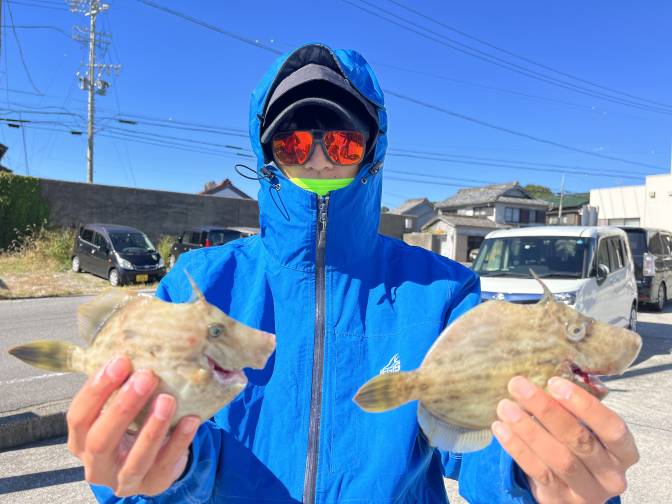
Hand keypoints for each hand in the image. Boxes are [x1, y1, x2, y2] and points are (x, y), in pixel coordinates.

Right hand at [66, 356, 200, 496]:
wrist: (155, 459)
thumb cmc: (132, 424)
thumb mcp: (119, 407)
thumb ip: (119, 384)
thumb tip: (135, 337)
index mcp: (81, 440)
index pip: (78, 416)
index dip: (97, 389)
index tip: (120, 360)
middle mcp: (96, 465)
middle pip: (101, 439)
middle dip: (123, 407)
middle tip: (146, 376)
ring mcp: (123, 480)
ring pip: (134, 459)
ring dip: (152, 428)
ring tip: (168, 399)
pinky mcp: (152, 485)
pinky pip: (166, 464)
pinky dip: (179, 441)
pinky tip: (192, 419)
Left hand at [491, 376, 638, 503]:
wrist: (574, 492)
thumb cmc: (581, 449)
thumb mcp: (589, 431)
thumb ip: (575, 408)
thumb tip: (543, 375)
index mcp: (624, 452)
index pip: (612, 428)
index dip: (584, 404)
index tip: (554, 382)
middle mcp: (610, 475)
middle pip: (579, 440)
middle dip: (547, 409)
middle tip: (518, 385)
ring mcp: (586, 491)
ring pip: (558, 458)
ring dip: (528, 429)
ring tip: (505, 406)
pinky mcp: (559, 499)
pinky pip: (537, 471)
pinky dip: (517, 448)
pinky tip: (501, 428)